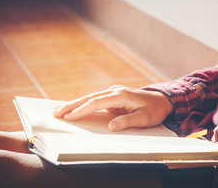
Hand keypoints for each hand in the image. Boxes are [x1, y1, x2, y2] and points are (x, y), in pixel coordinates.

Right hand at [53, 85, 172, 131]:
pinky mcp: (112, 97)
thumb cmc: (154, 110)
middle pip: (89, 98)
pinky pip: (95, 101)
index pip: (97, 102)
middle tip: (55, 112)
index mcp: (121, 95)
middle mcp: (114, 91)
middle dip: (72, 105)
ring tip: (58, 110)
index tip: (70, 117)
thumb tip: (111, 127)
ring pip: (90, 98)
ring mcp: (113, 93)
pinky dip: (83, 104)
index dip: (83, 110)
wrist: (162, 100)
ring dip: (75, 104)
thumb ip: (128, 122)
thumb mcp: (145, 118)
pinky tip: (74, 108)